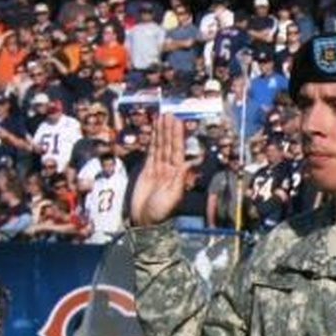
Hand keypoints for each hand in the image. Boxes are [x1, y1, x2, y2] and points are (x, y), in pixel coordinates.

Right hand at [129, 111, 188, 228]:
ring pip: (160, 146)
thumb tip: (189, 163)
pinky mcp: (148, 171)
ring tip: (163, 117)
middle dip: (170, 130)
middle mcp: (170, 169)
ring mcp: (158, 169)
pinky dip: (153, 141)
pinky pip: (151, 153)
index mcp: (178, 174)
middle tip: (171, 114)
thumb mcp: (173, 196)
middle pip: (170, 145)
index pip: (178, 150)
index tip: (179, 122)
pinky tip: (155, 132)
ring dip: (162, 132)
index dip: (178, 136)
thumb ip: (180, 179)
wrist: (145, 221)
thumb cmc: (161, 212)